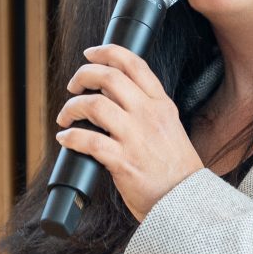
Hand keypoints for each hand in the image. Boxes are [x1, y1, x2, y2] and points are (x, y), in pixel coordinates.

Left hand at [55, 44, 206, 221]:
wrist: (186, 201)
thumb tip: (110, 94)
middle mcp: (148, 115)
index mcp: (161, 104)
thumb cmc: (175, 169)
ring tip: (65, 116)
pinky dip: (70, 137)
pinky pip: (87, 140)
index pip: (133, 63)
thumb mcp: (169, 128)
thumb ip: (145, 109)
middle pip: (108, 77)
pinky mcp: (122, 161)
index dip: (106, 52)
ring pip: (93, 105)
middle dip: (82, 76)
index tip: (90, 54)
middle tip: (74, 87)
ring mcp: (135, 137)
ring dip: (71, 107)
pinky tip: (65, 139)